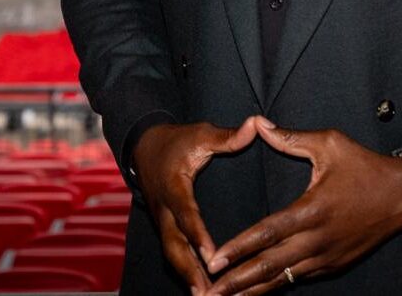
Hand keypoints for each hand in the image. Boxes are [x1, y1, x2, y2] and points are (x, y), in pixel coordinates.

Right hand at [133, 117, 260, 295]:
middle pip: (174, 245)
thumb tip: (256, 124)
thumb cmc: (177, 141)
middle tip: (207, 292)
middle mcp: (165, 209)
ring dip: (187, 276)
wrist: (144, 147)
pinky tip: (200, 288)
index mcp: (174, 187)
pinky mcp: (164, 227)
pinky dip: (185, 271)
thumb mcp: (200, 134)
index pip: (186, 214)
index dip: (198, 236)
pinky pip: (173, 252)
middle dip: (189, 270)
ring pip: (172, 254)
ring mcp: (162, 221)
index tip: (212, 256)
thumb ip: (227, 136)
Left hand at [203, 117, 401, 294]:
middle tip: (208, 293)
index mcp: (313, 209)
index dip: (239, 248)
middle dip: (236, 282)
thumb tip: (258, 123)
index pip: (268, 233)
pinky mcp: (334, 265)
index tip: (214, 259)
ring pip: (283, 280)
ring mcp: (326, 257)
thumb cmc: (364, 165)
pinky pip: (299, 279)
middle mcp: (317, 240)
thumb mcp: (329, 144)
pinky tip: (257, 293)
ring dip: (253, 292)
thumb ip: (290, 138)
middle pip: (270, 266)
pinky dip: (276, 287)